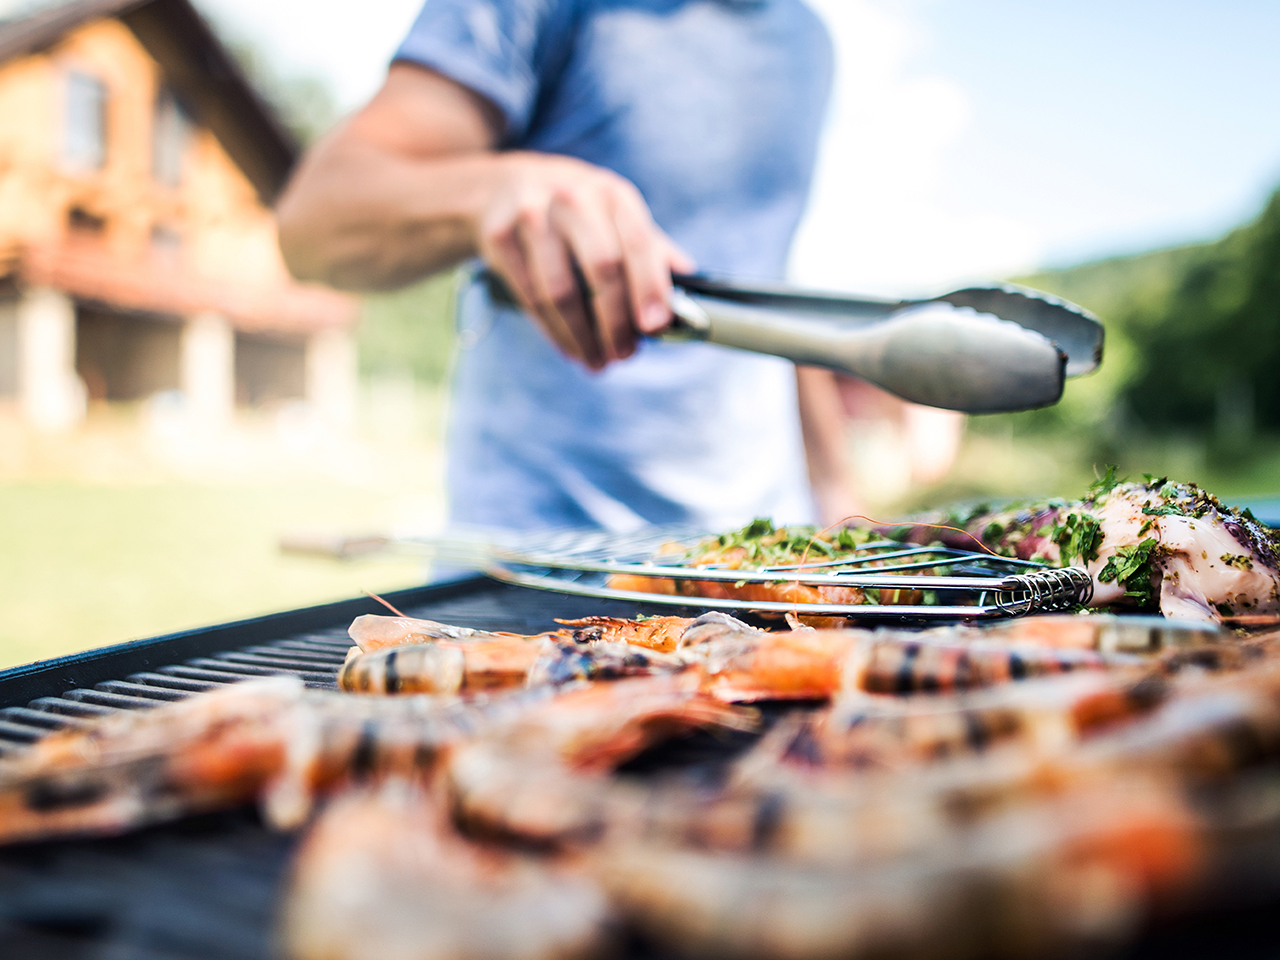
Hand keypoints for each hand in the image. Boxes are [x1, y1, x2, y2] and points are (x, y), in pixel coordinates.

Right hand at [476, 152, 693, 369]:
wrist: (500, 187)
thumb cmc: (573, 209)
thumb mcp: (612, 213)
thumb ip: (650, 246)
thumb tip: (690, 278)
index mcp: (611, 194)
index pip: (638, 243)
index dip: (650, 288)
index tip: (656, 327)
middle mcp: (573, 198)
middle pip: (601, 269)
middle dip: (616, 321)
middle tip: (625, 355)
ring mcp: (532, 216)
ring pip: (560, 291)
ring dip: (583, 336)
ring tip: (598, 361)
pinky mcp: (499, 236)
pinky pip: (530, 298)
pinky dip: (554, 332)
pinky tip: (570, 349)